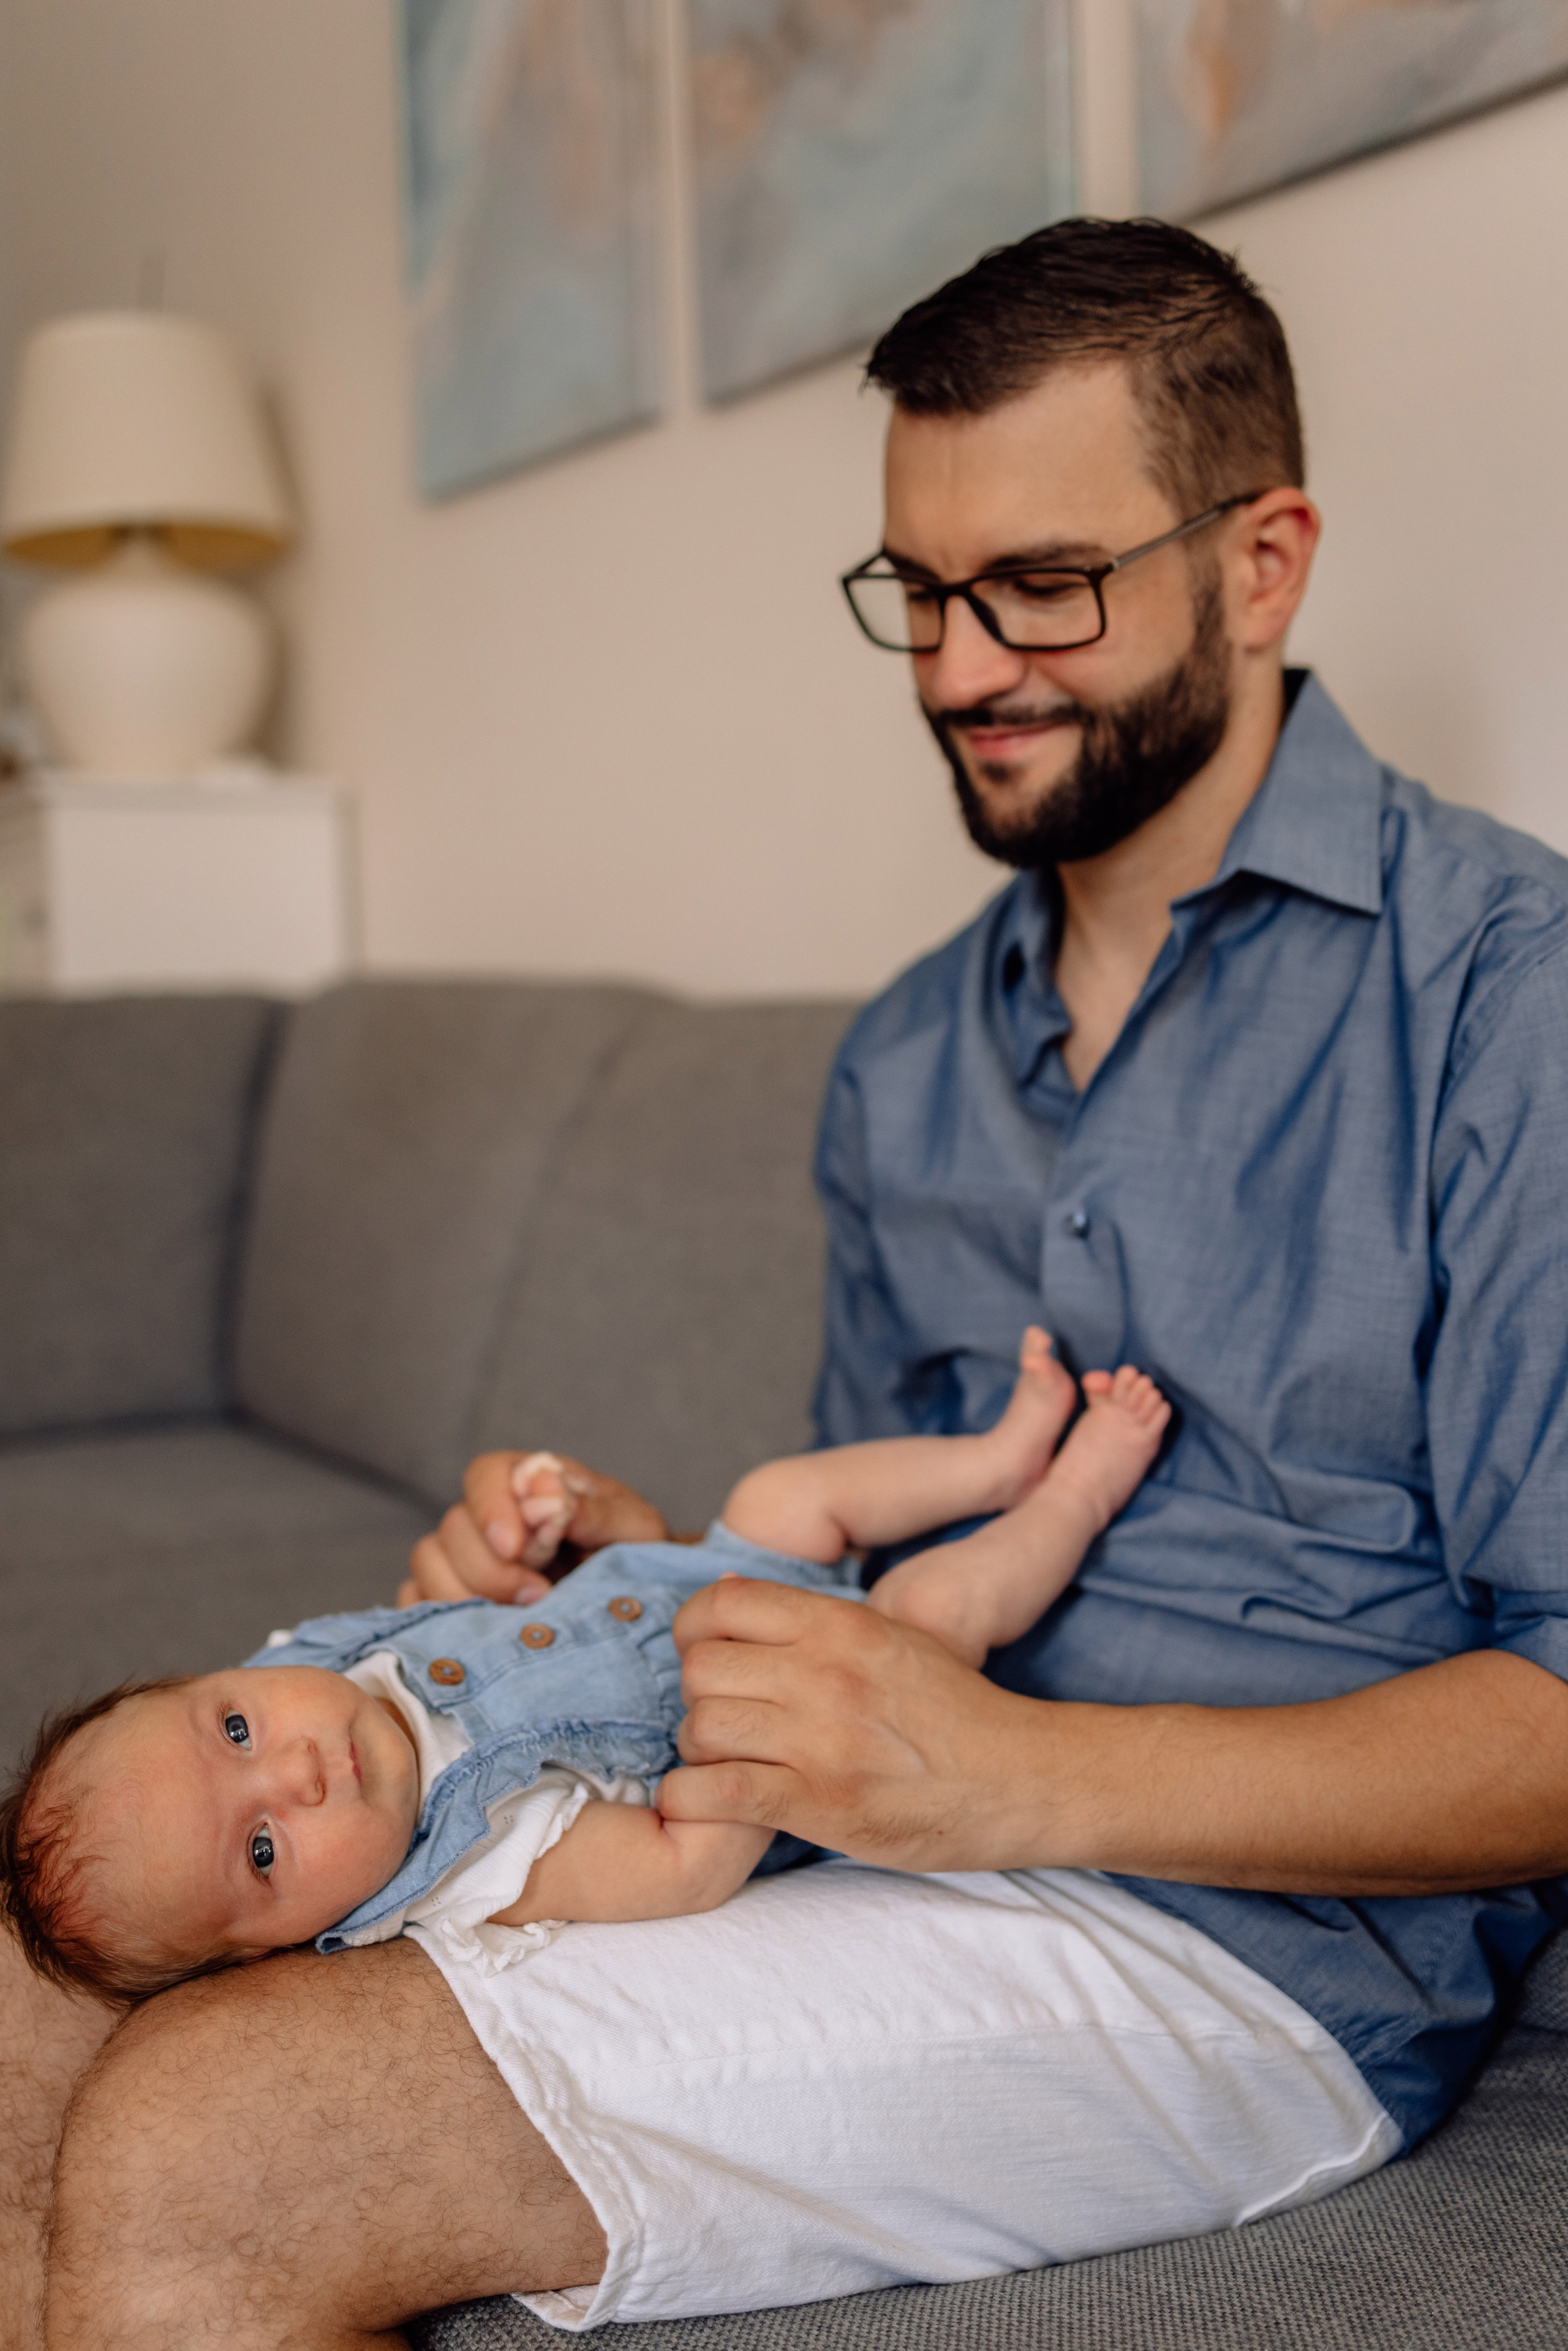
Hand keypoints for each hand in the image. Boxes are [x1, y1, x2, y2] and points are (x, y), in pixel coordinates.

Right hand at [400, 1455, 669, 1606]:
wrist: (635, 1598)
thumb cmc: (633, 1550)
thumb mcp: (634, 1527)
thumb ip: (596, 1511)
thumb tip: (548, 1499)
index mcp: (529, 1481)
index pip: (487, 1475)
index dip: (492, 1508)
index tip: (516, 1547)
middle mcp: (489, 1515)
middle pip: (453, 1528)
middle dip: (489, 1568)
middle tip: (537, 1595)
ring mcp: (464, 1557)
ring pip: (429, 1564)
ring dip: (464, 1596)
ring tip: (517, 1620)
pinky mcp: (451, 1597)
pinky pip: (417, 1602)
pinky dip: (439, 1619)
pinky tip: (483, 1637)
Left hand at [659, 1577, 1056, 1871]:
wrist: (1017, 1779)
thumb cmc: (953, 1711)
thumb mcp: (890, 1638)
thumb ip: (813, 1621)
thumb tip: (727, 1592)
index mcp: (842, 1625)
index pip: (722, 1604)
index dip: (695, 1631)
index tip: (707, 1656)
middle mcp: (826, 1674)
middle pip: (701, 1668)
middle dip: (698, 1696)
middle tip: (723, 1717)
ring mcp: (822, 1740)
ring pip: (701, 1728)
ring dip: (698, 1752)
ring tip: (726, 1762)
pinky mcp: (821, 1805)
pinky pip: (717, 1792)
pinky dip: (693, 1799)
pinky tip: (709, 1802)